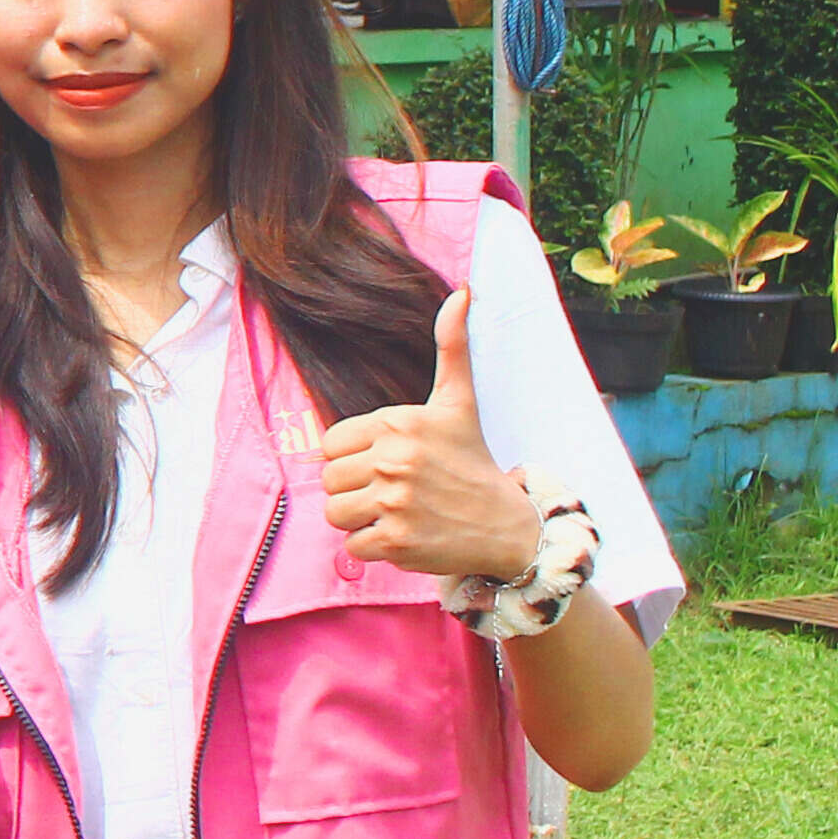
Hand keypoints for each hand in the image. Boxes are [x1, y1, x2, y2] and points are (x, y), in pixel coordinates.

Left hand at [315, 293, 546, 585]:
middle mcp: (394, 459)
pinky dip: (373, 547)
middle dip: (355, 491)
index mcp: (398, 422)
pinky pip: (352, 546)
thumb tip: (462, 291)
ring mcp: (395, 501)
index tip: (387, 464)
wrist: (507, 524)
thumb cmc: (471, 461)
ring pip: (335, 513)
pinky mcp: (396, 540)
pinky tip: (406, 535)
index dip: (353, 458)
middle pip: (329, 480)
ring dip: (360, 520)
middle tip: (394, 492)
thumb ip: (452, 347)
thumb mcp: (458, 401)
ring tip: (397, 513)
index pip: (330, 444)